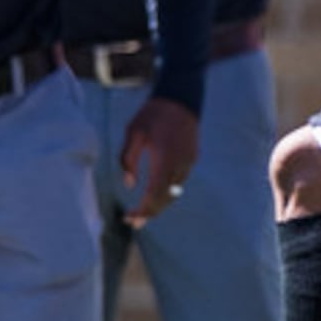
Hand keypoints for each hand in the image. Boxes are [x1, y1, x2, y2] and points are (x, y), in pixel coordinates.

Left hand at [119, 97, 199, 226]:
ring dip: (160, 203)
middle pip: (165, 198)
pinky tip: (157, 193)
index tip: (130, 219)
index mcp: (163, 160)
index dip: (142, 210)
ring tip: (145, 212)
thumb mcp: (133, 133)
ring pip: (174, 192)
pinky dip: (168, 191)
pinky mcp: (192, 157)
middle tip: (135, 223)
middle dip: (150, 213)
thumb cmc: (152, 114)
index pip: (153, 195)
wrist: (181, 97)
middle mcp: (179, 165)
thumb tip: (129, 184)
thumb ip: (128, 160)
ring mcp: (188, 162)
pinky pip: (179, 181)